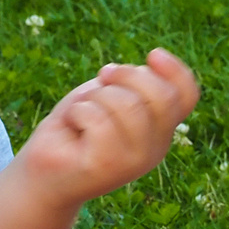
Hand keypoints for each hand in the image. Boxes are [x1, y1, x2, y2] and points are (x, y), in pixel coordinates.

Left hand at [18, 48, 199, 209]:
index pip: (187, 96)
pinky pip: (97, 119)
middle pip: (162, 96)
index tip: (152, 55)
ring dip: (96, 96)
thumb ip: (132, 85)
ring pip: (127, 104)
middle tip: (104, 76)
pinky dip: (78, 112)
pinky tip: (72, 127)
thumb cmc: (76, 126)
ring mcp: (134, 161)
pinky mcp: (107, 166)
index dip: (176, 70)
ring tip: (83, 111)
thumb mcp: (108, 96)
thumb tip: (149, 66)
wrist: (42, 173)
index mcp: (160, 129)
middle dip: (128, 74)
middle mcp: (154, 149)